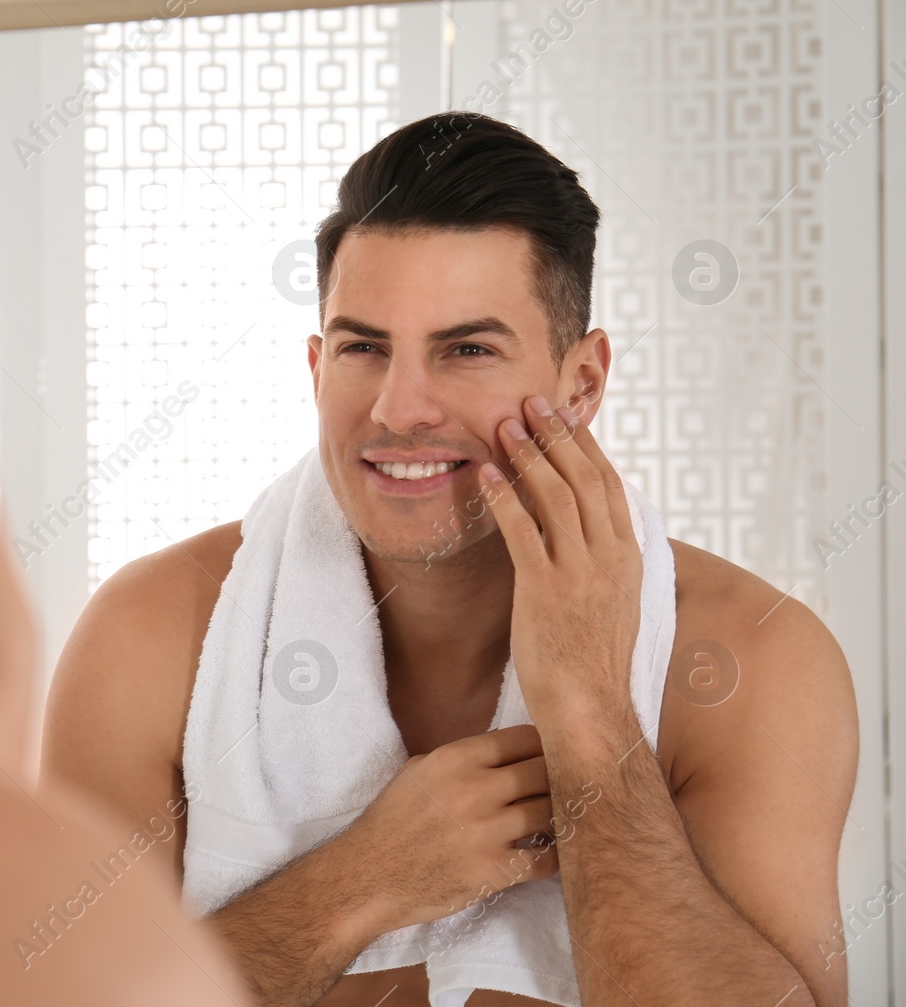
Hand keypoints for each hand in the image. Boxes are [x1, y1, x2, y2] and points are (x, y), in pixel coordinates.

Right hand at [347, 725, 559, 926]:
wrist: (371, 874)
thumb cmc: (391, 821)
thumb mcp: (417, 771)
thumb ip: (460, 760)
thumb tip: (502, 755)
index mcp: (455, 759)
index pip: (523, 739)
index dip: (542, 745)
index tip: (549, 754)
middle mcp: (476, 789)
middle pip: (545, 771)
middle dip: (557, 777)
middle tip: (562, 786)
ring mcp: (489, 831)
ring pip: (552, 812)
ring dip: (558, 815)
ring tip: (559, 817)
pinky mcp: (496, 870)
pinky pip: (547, 858)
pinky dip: (555, 855)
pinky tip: (552, 851)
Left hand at [480, 395, 640, 722]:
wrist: (594, 712)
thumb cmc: (594, 667)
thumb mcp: (610, 606)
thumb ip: (599, 567)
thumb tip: (583, 539)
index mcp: (628, 559)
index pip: (611, 487)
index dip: (587, 448)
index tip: (568, 418)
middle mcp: (610, 558)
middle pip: (585, 479)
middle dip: (557, 436)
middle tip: (532, 402)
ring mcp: (580, 573)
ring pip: (556, 497)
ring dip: (529, 456)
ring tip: (505, 424)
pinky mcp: (546, 591)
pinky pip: (523, 532)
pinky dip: (504, 498)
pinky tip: (485, 475)